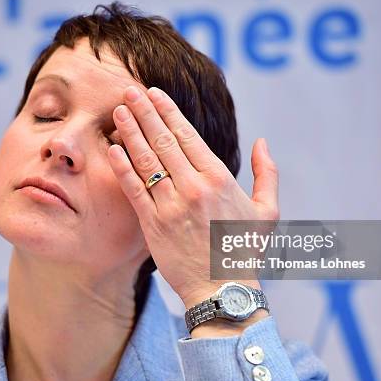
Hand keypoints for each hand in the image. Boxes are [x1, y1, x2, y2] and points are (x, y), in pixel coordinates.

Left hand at [107, 86, 278, 308]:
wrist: (222, 290)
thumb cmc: (244, 250)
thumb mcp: (267, 211)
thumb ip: (268, 174)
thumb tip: (263, 142)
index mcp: (220, 179)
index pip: (188, 136)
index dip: (168, 112)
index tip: (154, 94)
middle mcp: (194, 187)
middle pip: (164, 141)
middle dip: (145, 112)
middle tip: (129, 90)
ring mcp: (171, 205)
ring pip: (147, 160)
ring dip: (130, 132)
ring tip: (118, 110)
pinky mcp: (153, 224)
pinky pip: (135, 190)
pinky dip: (123, 167)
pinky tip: (113, 148)